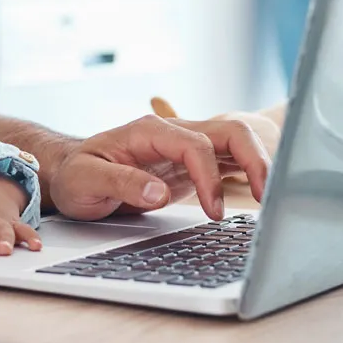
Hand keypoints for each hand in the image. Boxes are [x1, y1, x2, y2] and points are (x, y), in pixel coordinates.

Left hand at [49, 116, 271, 221]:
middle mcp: (173, 133)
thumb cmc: (76, 174)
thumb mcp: (86, 180)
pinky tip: (262, 195)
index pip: (196, 144)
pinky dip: (250, 174)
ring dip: (260, 165)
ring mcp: (185, 147)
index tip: (213, 211)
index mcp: (149, 131)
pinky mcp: (192, 165)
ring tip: (272, 199)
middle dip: (255, 160)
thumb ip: (121, 183)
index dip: (210, 177)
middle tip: (267, 198)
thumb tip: (158, 194)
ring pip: (236, 143)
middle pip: (229, 132)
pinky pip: (229, 162)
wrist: (70, 174)